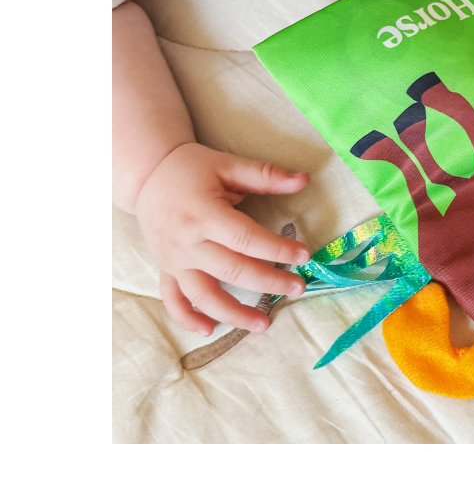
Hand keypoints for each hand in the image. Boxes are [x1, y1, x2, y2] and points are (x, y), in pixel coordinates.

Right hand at [134, 143, 311, 334]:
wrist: (147, 176)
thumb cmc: (192, 168)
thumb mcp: (229, 165)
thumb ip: (266, 175)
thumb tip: (304, 179)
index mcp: (204, 214)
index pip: (246, 239)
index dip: (277, 249)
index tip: (303, 255)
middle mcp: (187, 243)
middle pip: (232, 270)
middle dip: (268, 282)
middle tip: (298, 288)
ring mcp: (174, 260)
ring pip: (204, 296)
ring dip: (234, 314)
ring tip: (263, 324)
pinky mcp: (166, 269)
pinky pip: (174, 300)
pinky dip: (189, 318)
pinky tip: (210, 330)